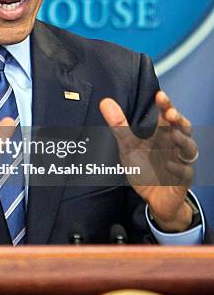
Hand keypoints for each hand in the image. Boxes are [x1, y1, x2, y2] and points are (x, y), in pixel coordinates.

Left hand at [100, 91, 197, 231]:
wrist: (152, 198)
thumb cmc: (144, 167)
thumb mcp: (128, 146)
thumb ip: (119, 125)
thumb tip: (105, 101)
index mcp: (163, 133)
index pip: (167, 115)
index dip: (166, 105)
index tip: (159, 95)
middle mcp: (175, 144)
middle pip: (183, 127)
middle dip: (178, 120)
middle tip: (170, 114)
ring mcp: (181, 161)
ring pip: (189, 148)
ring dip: (182, 141)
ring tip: (173, 136)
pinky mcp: (184, 179)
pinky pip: (186, 172)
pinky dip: (178, 168)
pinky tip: (169, 165)